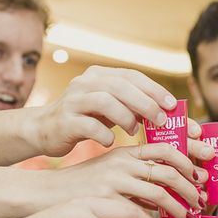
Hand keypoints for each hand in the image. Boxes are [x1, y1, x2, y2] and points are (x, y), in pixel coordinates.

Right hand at [29, 66, 177, 155]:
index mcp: (100, 75)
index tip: (172, 105)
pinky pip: (89, 126)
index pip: (132, 76)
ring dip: (126, 116)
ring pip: (105, 100)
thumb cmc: (87, 121)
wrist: (44, 131)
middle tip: (161, 120)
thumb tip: (172, 117)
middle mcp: (86, 82)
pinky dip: (104, 135)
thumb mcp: (111, 110)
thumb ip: (135, 109)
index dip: (154, 89)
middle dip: (145, 102)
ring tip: (135, 131)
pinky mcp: (65, 120)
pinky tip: (111, 142)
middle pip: (121, 86)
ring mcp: (73, 100)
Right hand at [50, 143, 203, 217]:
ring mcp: (111, 186)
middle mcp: (120, 166)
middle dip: (190, 190)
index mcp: (124, 154)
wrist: (40, 196)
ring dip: (177, 212)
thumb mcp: (108, 170)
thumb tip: (169, 185)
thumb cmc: (78, 187)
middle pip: (167, 174)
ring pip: (157, 199)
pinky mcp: (104, 203)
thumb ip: (136, 173)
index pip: (165, 148)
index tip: (204, 171)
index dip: (190, 158)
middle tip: (200, 203)